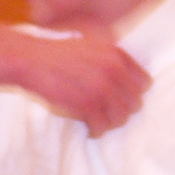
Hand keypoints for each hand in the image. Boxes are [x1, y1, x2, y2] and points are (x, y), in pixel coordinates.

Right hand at [0, 23, 145, 133]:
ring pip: (121, 117)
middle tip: (109, 113)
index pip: (144, 82)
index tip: (122, 98)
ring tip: (100, 123)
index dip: (133, 92)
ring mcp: (100, 88)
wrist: (30, 60)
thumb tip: (125, 71)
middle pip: (135, 102)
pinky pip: (102, 126)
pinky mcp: (86, 105)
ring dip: (111, 123)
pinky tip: (90, 130)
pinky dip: (97, 131)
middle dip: (123, 110)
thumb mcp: (89, 43)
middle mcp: (113, 70)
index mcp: (116, 55)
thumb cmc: (56, 53)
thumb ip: (110, 54)